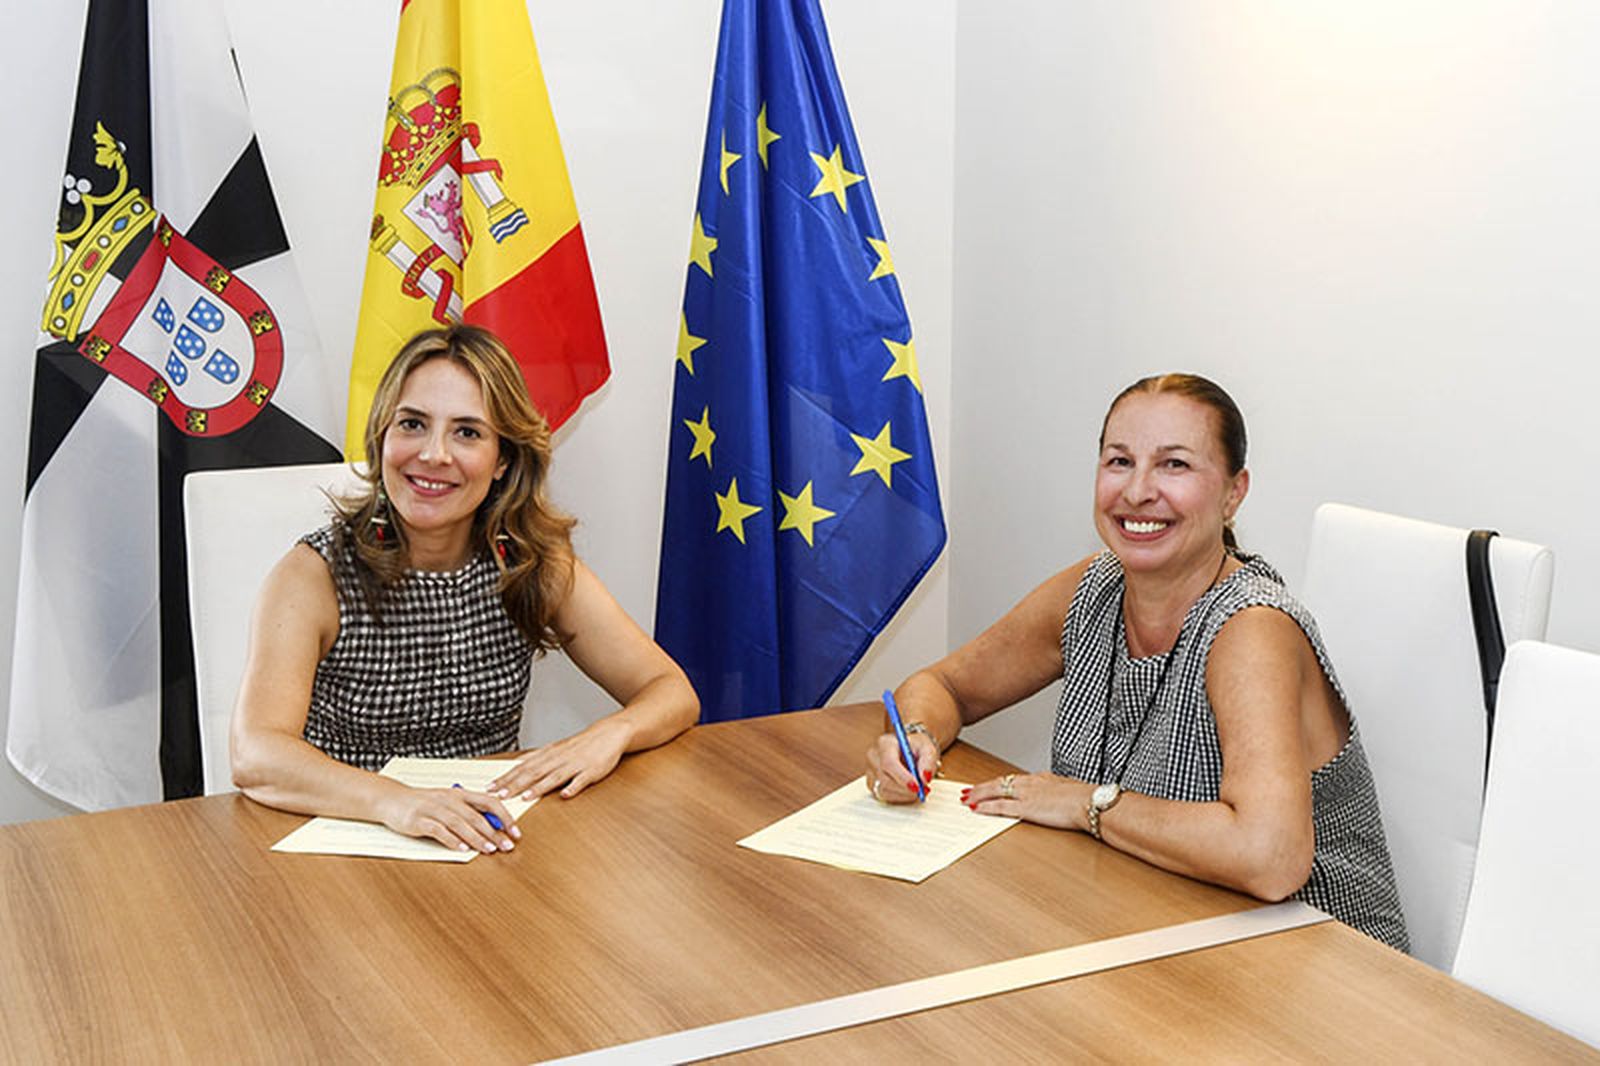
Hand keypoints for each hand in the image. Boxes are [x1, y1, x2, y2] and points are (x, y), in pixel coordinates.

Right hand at [379, 786, 518, 853]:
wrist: (392, 799)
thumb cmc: (424, 802)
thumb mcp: (449, 802)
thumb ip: (469, 811)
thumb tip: (494, 825)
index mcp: (460, 794)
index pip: (489, 802)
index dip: (504, 817)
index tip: (516, 832)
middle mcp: (449, 799)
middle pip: (476, 816)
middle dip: (494, 832)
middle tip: (507, 846)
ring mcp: (433, 809)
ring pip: (460, 823)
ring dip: (477, 838)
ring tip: (490, 849)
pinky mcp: (419, 820)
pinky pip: (439, 830)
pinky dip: (452, 840)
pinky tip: (463, 849)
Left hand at [485, 718, 630, 800]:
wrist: (608, 734)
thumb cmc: (581, 745)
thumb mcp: (557, 749)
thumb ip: (539, 759)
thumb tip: (517, 767)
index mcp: (549, 754)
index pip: (522, 767)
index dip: (506, 778)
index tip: (490, 788)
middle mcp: (558, 758)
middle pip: (533, 772)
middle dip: (516, 784)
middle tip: (500, 795)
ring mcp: (575, 765)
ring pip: (554, 776)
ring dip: (539, 787)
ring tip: (526, 797)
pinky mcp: (591, 771)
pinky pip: (581, 780)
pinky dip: (573, 788)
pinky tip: (565, 796)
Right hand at [863, 731, 940, 804]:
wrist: (907, 749)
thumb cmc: (915, 747)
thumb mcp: (927, 748)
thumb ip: (928, 762)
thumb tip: (924, 779)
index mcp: (885, 743)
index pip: (889, 763)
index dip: (903, 778)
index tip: (917, 786)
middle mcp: (873, 757)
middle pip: (886, 780)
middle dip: (907, 789)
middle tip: (923, 789)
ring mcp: (870, 771)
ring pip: (885, 791)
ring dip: (904, 794)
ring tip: (917, 787)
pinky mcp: (871, 783)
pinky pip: (884, 796)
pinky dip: (899, 796)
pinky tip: (908, 790)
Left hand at [961, 772, 1088, 829]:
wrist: (1089, 802)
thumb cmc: (1085, 798)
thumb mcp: (1068, 790)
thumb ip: (1056, 793)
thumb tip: (1054, 797)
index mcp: (1041, 778)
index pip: (1013, 779)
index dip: (998, 783)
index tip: (988, 786)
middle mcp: (1030, 783)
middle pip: (999, 782)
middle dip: (981, 788)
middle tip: (967, 791)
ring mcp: (1026, 795)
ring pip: (995, 791)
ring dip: (978, 795)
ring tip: (966, 798)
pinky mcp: (1026, 808)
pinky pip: (1000, 807)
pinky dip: (986, 807)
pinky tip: (976, 809)